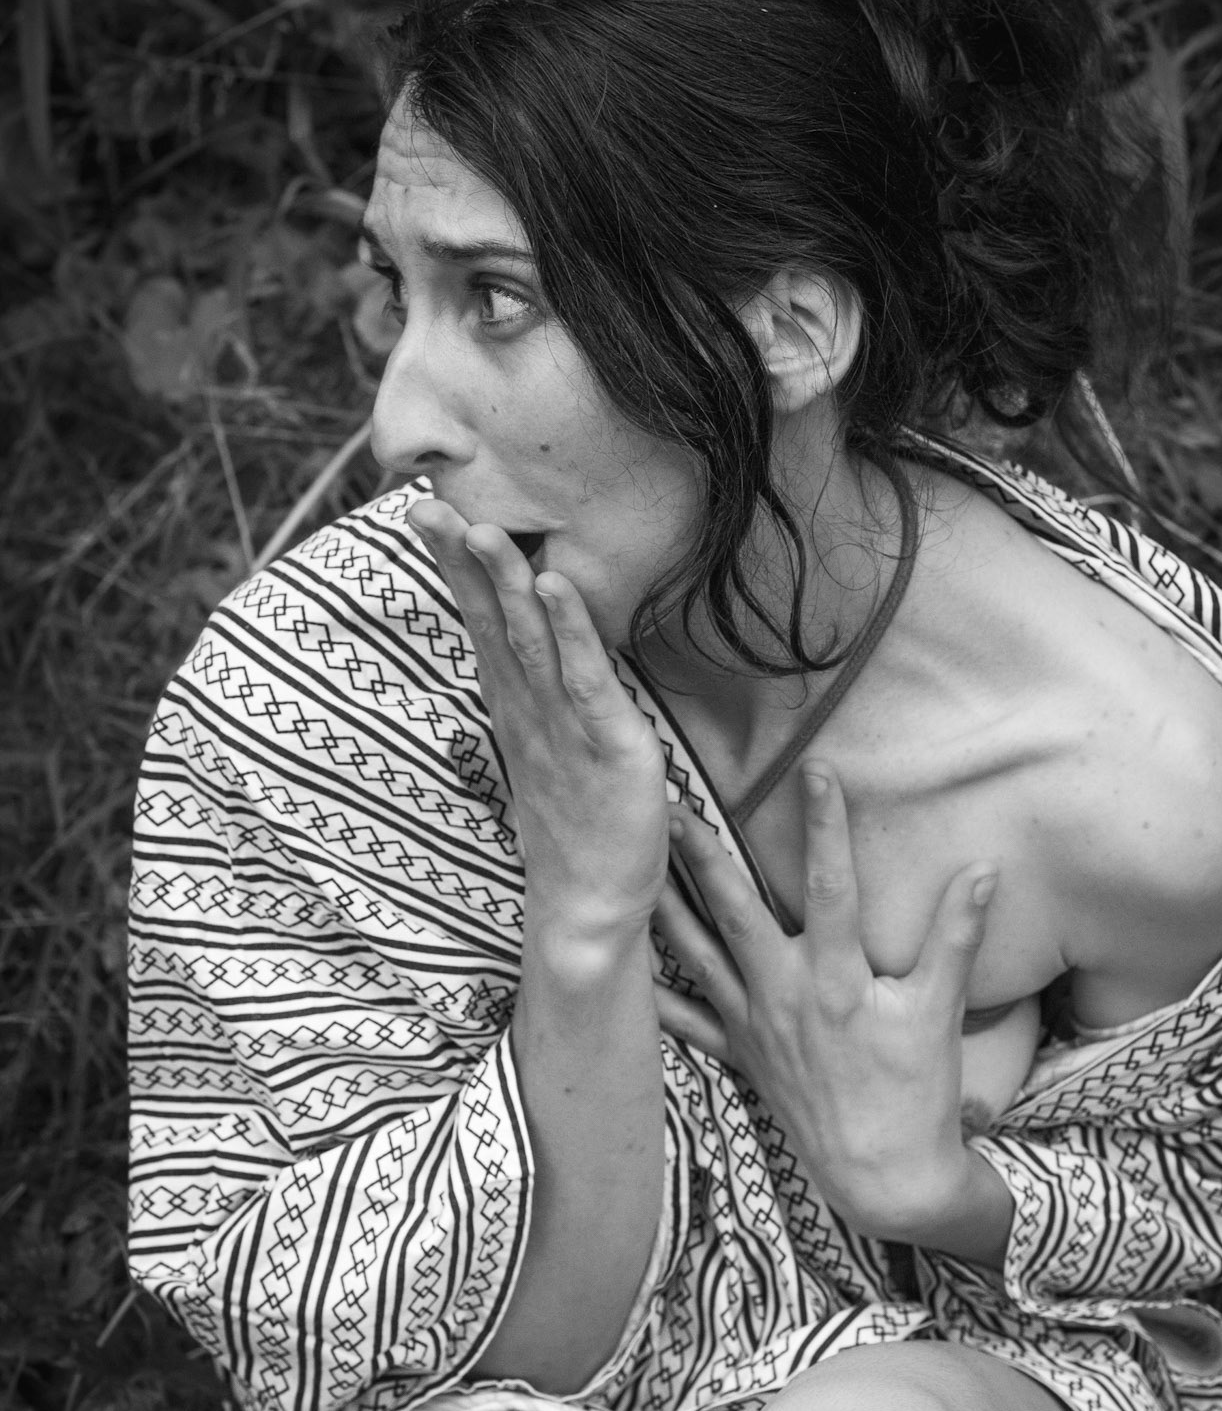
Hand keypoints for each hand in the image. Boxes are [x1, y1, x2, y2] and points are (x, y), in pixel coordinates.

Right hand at [409, 497, 668, 944]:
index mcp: (517, 705)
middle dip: (461, 560)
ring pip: (530, 640)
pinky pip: (586, 678)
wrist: (591, 908)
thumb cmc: (576, 829)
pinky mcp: (608, 744)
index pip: (482, 622)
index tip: (427, 512)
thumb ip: (540, 697)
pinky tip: (556, 585)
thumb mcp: (552, 749)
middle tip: (425, 502)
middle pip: (491, 622)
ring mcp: (564, 726)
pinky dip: (571, 629)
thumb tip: (534, 652)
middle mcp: (531, 709)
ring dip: (505, 583)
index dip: (456, 568)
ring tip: (482, 530)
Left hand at [652, 766, 998, 1244]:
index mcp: (838, 978)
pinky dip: (655, 994)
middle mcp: (785, 994)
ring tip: (634, 865)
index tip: (816, 770)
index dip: (826, 825)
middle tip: (667, 806)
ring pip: (697, 955)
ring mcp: (755, 1026)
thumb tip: (985, 870)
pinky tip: (623, 966)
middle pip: (734, 910)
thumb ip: (957, 935)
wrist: (885, 1176)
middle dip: (700, 854)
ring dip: (666, 906)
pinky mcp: (740, 1056)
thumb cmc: (917, 1093)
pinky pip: (687, 1023)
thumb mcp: (940, 1010)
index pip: (831, 885)